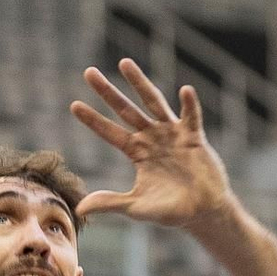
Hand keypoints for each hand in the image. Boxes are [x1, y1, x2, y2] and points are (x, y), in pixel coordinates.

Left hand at [70, 59, 232, 225]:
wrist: (202, 212)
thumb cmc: (170, 211)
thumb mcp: (136, 207)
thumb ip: (110, 203)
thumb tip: (79, 209)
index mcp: (137, 153)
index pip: (110, 132)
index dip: (93, 120)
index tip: (74, 105)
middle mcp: (151, 138)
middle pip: (125, 110)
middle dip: (108, 92)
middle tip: (88, 72)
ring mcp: (172, 134)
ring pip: (153, 102)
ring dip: (139, 83)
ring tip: (124, 63)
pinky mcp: (194, 137)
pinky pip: (191, 117)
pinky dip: (189, 104)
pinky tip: (185, 90)